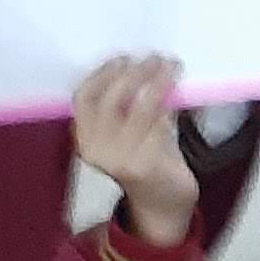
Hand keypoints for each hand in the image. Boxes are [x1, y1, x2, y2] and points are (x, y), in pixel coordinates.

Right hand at [69, 56, 200, 244]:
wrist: (162, 202)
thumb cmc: (147, 157)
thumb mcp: (132, 128)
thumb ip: (132, 102)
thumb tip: (146, 63)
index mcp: (85, 138)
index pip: (83, 98)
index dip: (102, 74)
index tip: (123, 58)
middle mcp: (96, 149)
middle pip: (110, 100)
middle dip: (134, 74)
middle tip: (155, 58)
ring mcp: (119, 159)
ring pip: (138, 109)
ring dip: (158, 82)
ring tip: (171, 66)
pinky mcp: (145, 165)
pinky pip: (158, 124)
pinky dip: (169, 103)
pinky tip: (177, 91)